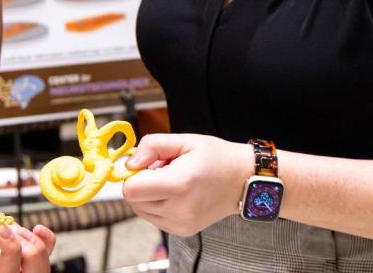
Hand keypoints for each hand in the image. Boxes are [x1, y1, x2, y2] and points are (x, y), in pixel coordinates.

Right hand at [0, 199, 55, 272]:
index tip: (0, 226)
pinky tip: (38, 229)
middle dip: (33, 253)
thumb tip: (3, 224)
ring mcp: (9, 261)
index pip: (8, 271)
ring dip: (38, 246)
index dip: (12, 248)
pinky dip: (45, 241)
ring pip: (39, 265)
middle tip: (18, 232)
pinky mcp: (15, 247)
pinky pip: (41, 251)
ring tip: (21, 229)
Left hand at [121, 134, 251, 236]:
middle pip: (134, 200)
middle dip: (141, 183)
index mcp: (179, 184)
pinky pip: (154, 218)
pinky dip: (158, 205)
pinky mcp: (183, 231)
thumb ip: (152, 146)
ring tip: (171, 181)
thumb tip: (130, 162)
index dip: (132, 174)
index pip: (131, 189)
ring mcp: (181, 224)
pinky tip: (176, 194)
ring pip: (141, 211)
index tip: (146, 164)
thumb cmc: (216, 157)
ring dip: (148, 195)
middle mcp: (179, 209)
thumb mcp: (185, 140)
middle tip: (162, 170)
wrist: (242, 180)